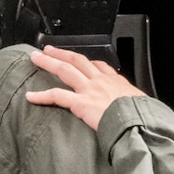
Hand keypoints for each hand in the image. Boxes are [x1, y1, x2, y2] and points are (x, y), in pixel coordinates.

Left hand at [24, 45, 146, 131]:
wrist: (140, 124)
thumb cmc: (143, 117)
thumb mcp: (143, 105)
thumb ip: (134, 104)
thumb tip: (138, 111)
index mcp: (117, 82)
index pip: (100, 66)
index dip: (86, 62)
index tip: (79, 60)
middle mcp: (101, 81)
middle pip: (77, 61)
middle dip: (61, 53)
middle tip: (48, 50)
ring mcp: (89, 90)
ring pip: (64, 70)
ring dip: (48, 62)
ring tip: (35, 58)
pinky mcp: (80, 102)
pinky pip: (56, 96)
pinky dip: (41, 96)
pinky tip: (30, 96)